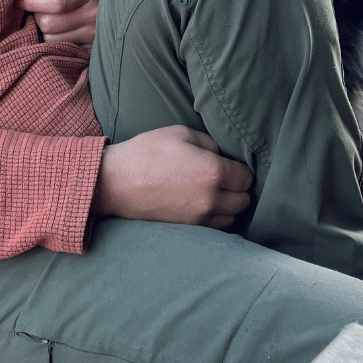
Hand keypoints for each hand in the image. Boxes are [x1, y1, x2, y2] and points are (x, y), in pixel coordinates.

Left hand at [17, 0, 102, 47]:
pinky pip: (62, 50)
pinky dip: (56, 42)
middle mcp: (93, 13)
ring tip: (53, 20)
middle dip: (38, 16)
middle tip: (41, 9)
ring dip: (46, 31)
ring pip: (51, 40)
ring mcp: (95, 34)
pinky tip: (62, 31)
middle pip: (49, 24)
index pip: (55, 2)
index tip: (20, 0)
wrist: (126, 1)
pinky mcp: (93, 49)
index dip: (32, 2)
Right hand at [91, 125, 252, 228]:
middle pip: (243, 200)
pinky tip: (205, 205)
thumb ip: (209, 144)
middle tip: (225, 178)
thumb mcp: (181, 133)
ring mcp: (199, 218)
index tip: (231, 165)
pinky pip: (215, 228)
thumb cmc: (147, 152)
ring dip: (229, 206)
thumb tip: (222, 155)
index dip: (241, 169)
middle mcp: (211, 199)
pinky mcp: (187, 229)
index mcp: (213, 172)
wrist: (116, 182)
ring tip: (216, 192)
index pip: (246, 178)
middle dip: (238, 189)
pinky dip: (216, 218)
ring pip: (232, 218)